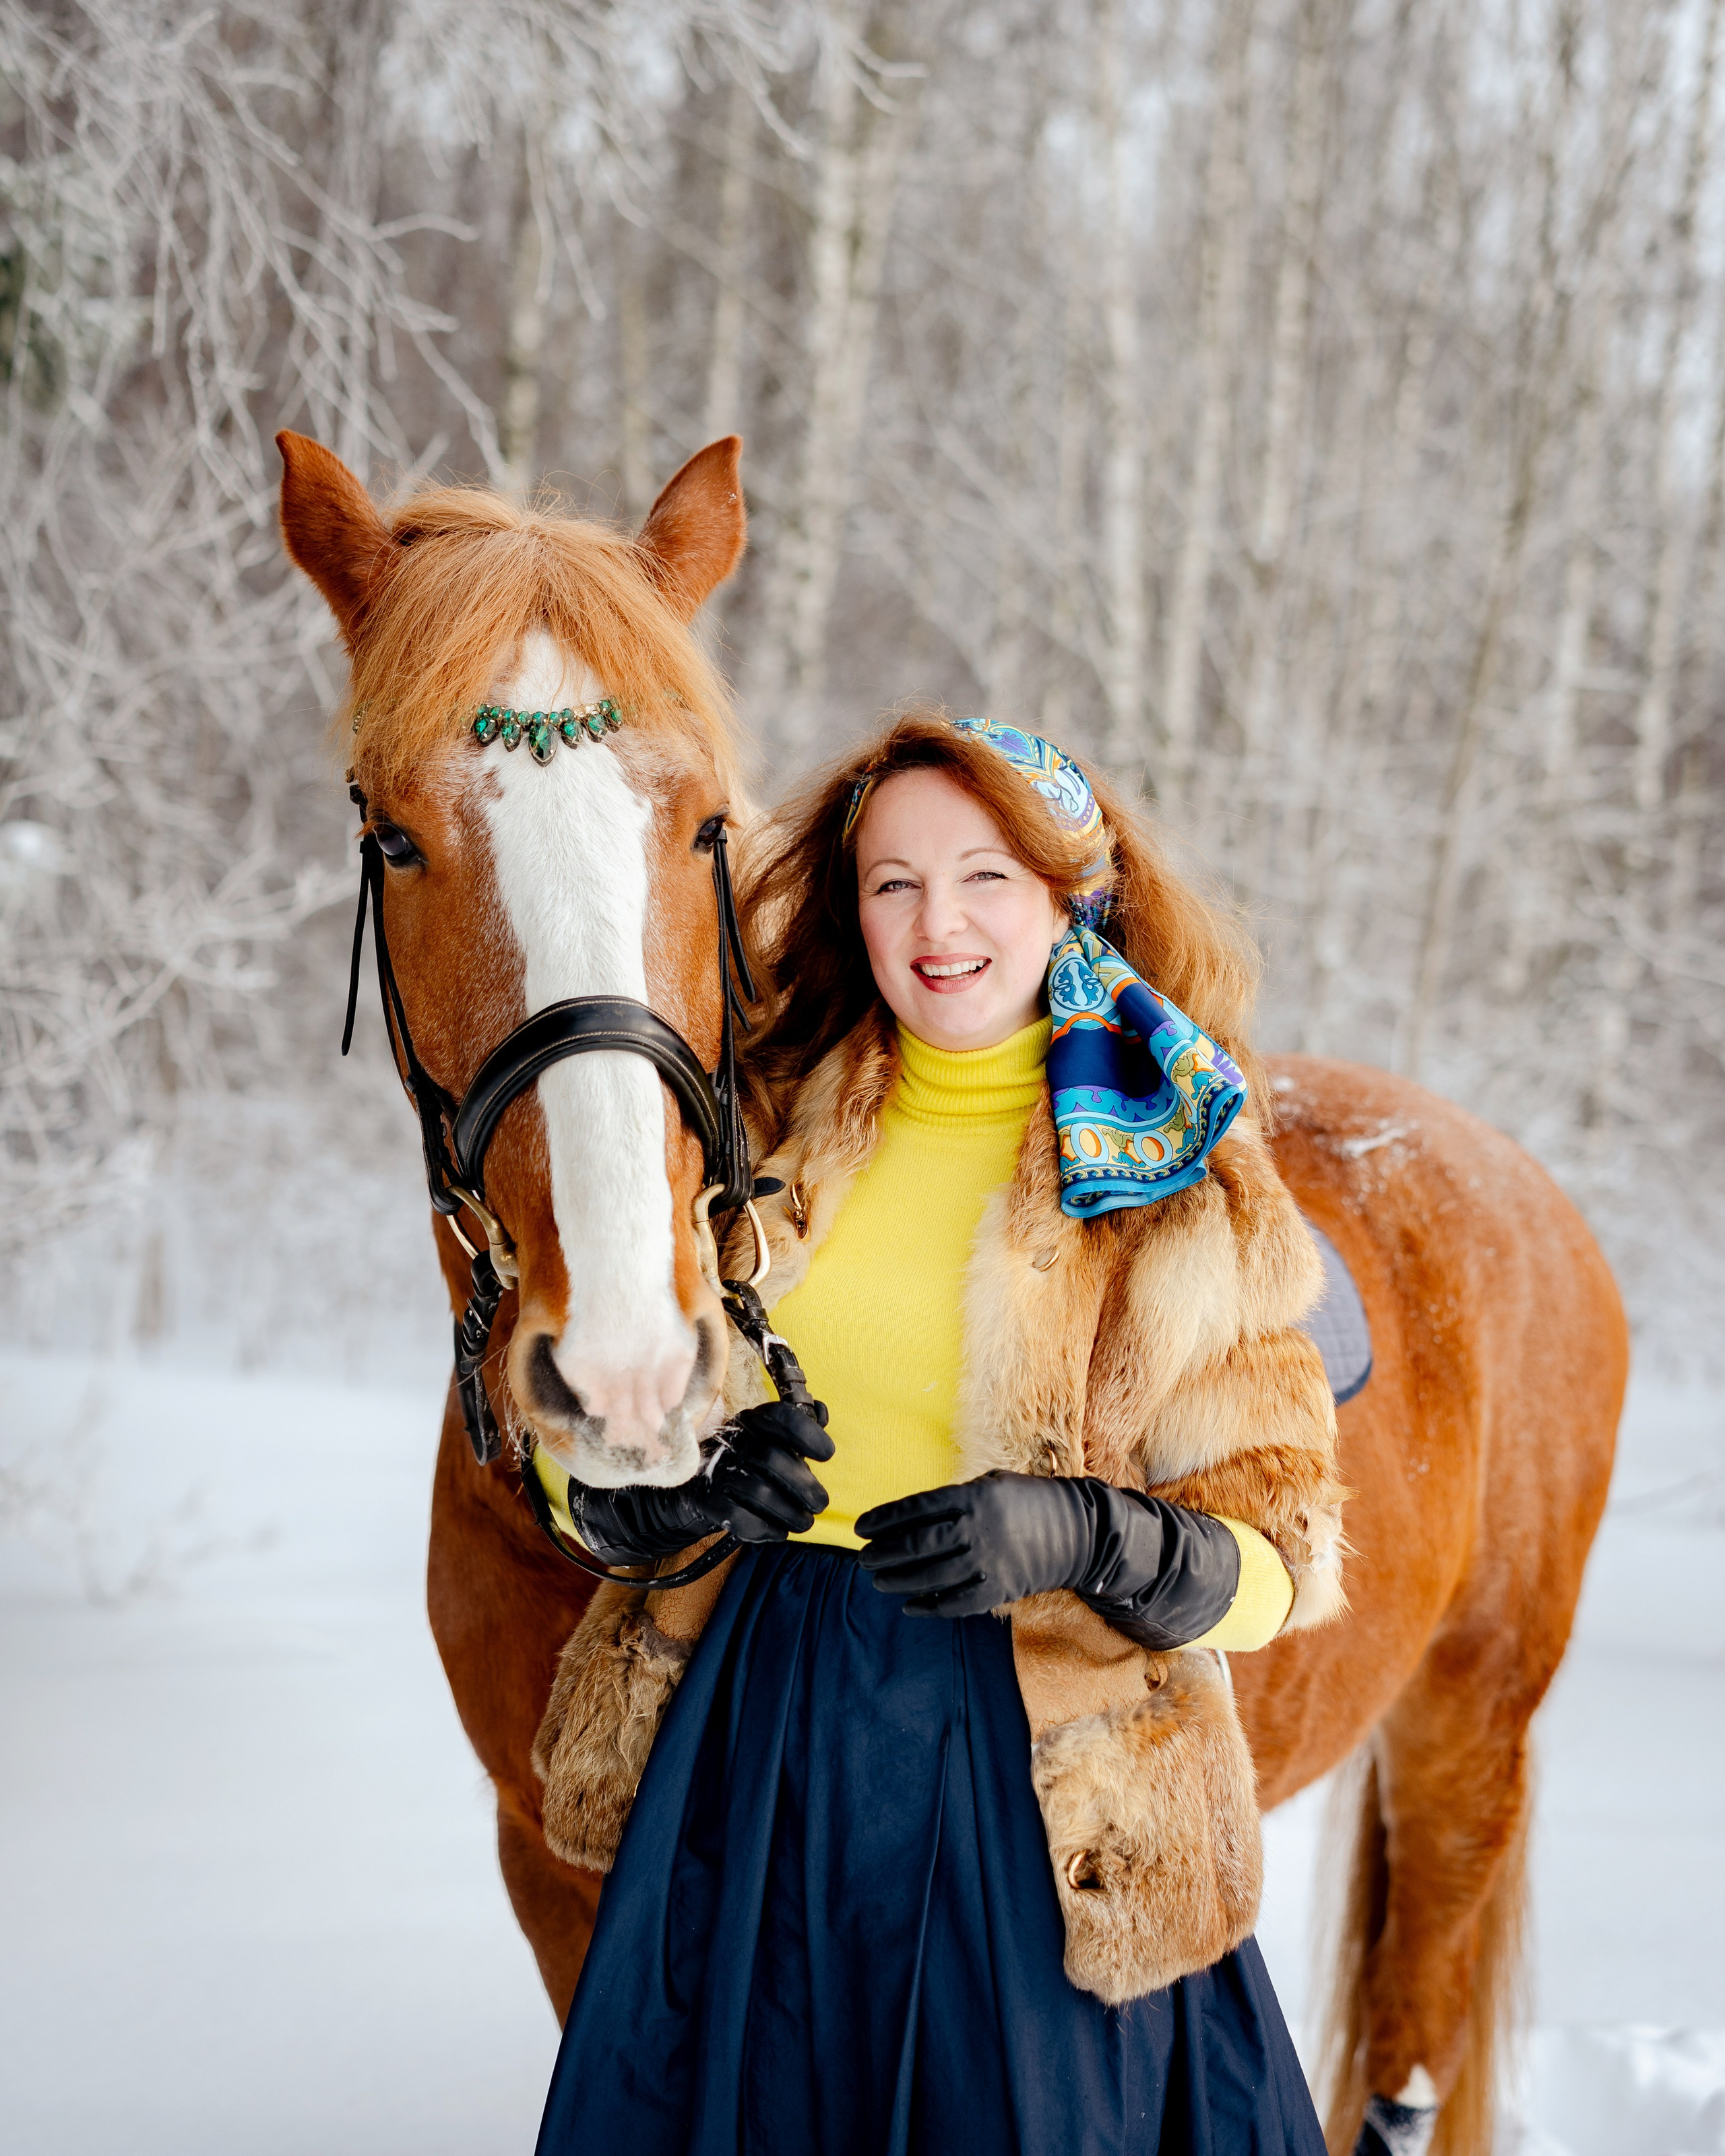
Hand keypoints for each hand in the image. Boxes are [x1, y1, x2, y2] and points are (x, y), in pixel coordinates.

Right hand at [706, 1399, 834, 1543]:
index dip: (807, 1434)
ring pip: (756, 1491)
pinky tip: (779, 1531)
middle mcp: (734, 1441)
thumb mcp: (775, 1437)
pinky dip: (764, 1528)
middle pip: (771, 1459)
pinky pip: (739, 1516)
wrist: (706, 1482)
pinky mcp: (709, 1499)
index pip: (780, 1418)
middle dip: (803, 1486)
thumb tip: (822, 1412)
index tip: (827, 1454)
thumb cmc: (753, 1459)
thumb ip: (802, 1426)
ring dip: (788, 1512)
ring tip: (805, 1522)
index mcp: (755, 1421)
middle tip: (821, 1503)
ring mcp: (718, 1470)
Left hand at [856, 1471, 1094, 1615]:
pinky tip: (910, 1605)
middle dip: (883, 1552)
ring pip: (931, 1576)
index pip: (916, 1509)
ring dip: (899, 1580)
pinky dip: (930, 1607)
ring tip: (877, 1579)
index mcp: (972, 1497)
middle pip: (918, 1545)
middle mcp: (977, 1529)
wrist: (1077, 1532)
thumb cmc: (1027, 1502)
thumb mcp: (991, 1485)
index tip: (860, 1527)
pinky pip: (957, 1603)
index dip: (884, 1519)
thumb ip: (954, 1499)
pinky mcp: (999, 1589)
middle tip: (861, 1558)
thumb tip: (909, 1517)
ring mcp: (988, 1562)